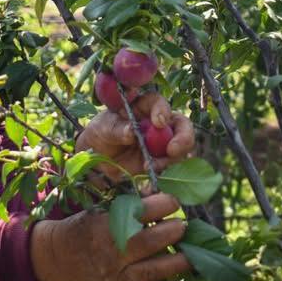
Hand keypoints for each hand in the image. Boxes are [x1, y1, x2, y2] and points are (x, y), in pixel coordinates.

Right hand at [30, 193, 190, 280]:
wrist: (65, 255)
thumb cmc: (88, 225)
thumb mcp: (102, 209)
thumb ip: (128, 204)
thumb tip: (156, 192)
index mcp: (105, 226)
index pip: (136, 215)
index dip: (158, 206)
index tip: (173, 200)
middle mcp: (112, 252)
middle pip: (146, 243)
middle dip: (170, 233)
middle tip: (185, 225)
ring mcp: (118, 273)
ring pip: (151, 270)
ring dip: (175, 262)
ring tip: (192, 254)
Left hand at [75, 92, 195, 183]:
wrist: (98, 157)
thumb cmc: (101, 132)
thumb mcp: (104, 128)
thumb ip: (117, 129)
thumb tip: (131, 131)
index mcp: (144, 107)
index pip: (158, 103)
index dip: (163, 110)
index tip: (159, 122)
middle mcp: (159, 123)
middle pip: (182, 126)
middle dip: (183, 138)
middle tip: (172, 150)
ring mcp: (163, 143)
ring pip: (180, 149)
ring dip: (170, 160)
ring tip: (151, 166)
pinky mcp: (161, 161)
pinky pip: (171, 167)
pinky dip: (165, 173)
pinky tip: (151, 177)